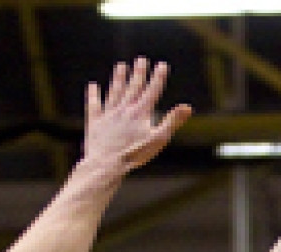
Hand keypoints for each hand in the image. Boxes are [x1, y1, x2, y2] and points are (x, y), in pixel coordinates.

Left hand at [83, 57, 193, 171]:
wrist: (107, 164)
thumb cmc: (134, 154)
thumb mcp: (159, 139)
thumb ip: (173, 121)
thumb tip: (188, 106)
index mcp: (140, 112)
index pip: (152, 90)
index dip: (158, 77)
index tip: (162, 64)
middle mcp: (124, 109)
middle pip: (132, 87)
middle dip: (138, 72)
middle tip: (141, 59)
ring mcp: (108, 114)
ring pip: (114, 92)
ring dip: (118, 78)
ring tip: (120, 66)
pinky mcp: (95, 122)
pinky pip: (94, 104)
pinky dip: (93, 94)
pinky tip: (92, 85)